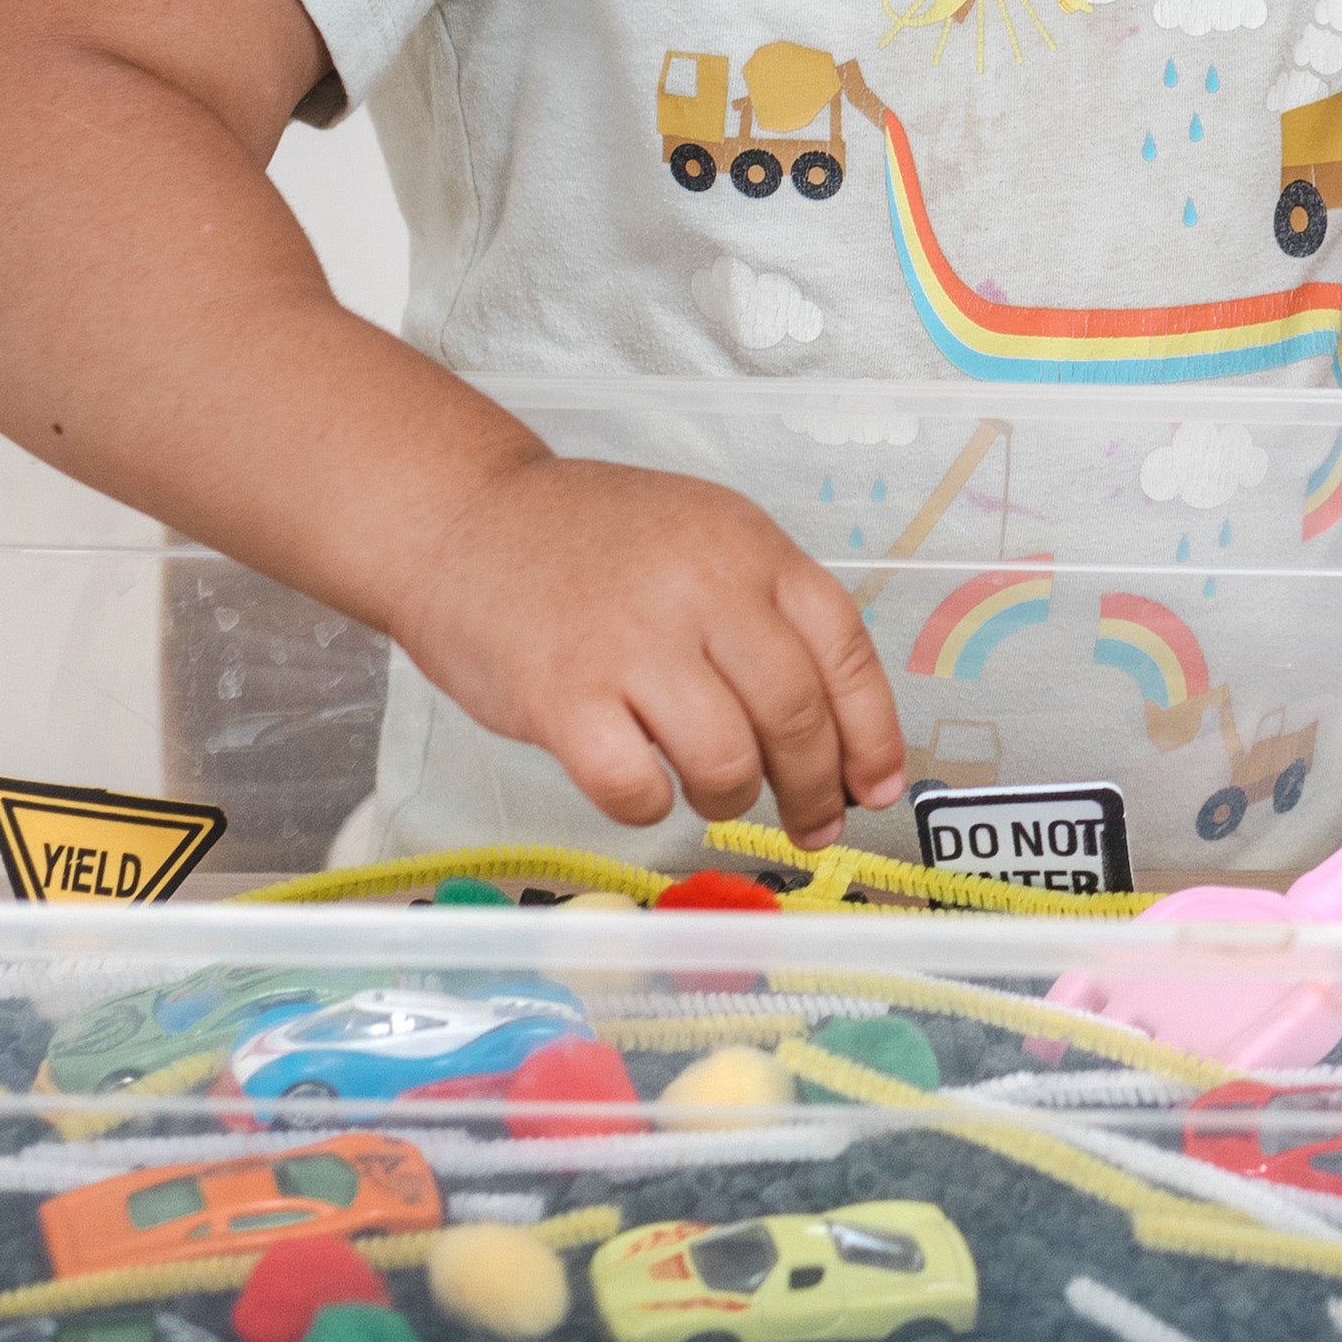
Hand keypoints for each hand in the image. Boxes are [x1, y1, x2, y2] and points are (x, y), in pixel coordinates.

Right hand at [385, 455, 909, 844]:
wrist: (464, 519)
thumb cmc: (589, 545)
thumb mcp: (702, 541)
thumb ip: (766, 618)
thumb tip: (838, 734)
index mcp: (751, 549)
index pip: (845, 653)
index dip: (872, 735)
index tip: (877, 788)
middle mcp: (703, 590)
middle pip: (796, 716)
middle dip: (813, 788)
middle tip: (809, 822)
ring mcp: (631, 645)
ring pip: (727, 762)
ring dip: (731, 798)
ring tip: (711, 792)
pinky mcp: (562, 698)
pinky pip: (636, 789)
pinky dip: (648, 806)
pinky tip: (638, 784)